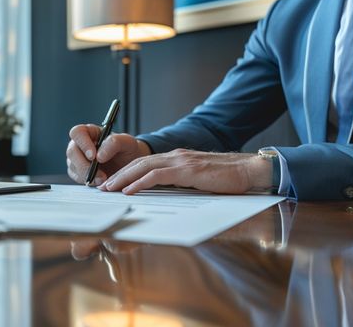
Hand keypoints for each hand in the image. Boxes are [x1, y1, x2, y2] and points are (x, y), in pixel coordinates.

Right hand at [66, 124, 151, 185]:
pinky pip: (76, 177)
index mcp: (90, 132)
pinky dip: (87, 181)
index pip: (77, 132)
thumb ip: (114, 143)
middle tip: (100, 174)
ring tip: (103, 179)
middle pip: (72, 151)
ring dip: (87, 175)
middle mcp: (80, 144)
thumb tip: (99, 155)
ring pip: (73, 166)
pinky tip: (99, 182)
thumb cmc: (127, 150)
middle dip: (84, 165)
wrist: (129, 166)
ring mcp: (77, 158)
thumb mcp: (127, 143)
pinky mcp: (78, 172)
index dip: (82, 143)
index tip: (93, 156)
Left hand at [100, 149, 271, 194]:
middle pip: (139, 163)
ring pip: (144, 167)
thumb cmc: (227, 179)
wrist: (249, 171)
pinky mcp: (188, 170)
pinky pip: (157, 175)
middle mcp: (176, 156)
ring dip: (124, 178)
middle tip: (103, 187)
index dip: (127, 172)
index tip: (113, 183)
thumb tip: (165, 195)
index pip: (146, 163)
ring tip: (110, 189)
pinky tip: (130, 190)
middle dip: (119, 174)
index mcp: (178, 158)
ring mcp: (181, 162)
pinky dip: (140, 182)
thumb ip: (182, 183)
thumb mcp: (198, 181)